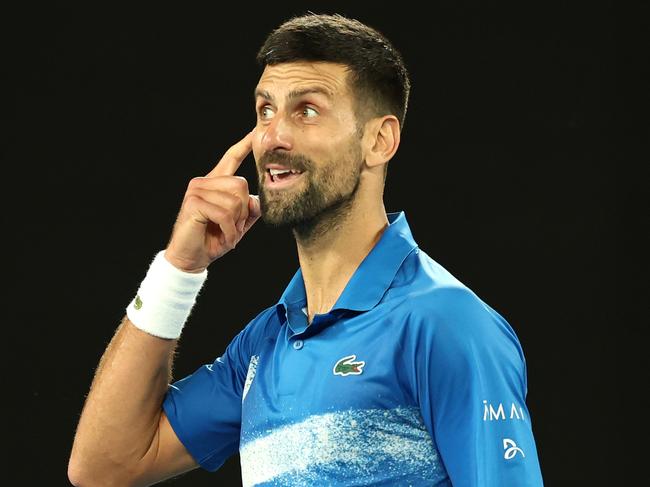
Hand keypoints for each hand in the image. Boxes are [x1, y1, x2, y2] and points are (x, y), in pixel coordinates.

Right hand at [164, 130, 260, 272]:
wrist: (191, 258)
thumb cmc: (213, 240)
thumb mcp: (238, 224)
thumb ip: (250, 210)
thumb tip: (257, 199)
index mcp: (215, 183)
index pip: (231, 158)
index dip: (244, 145)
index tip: (256, 131)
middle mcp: (204, 182)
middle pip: (241, 185)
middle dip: (243, 212)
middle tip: (233, 227)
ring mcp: (197, 190)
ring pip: (235, 201)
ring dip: (236, 224)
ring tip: (225, 233)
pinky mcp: (194, 203)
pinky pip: (225, 214)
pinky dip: (229, 231)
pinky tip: (222, 239)